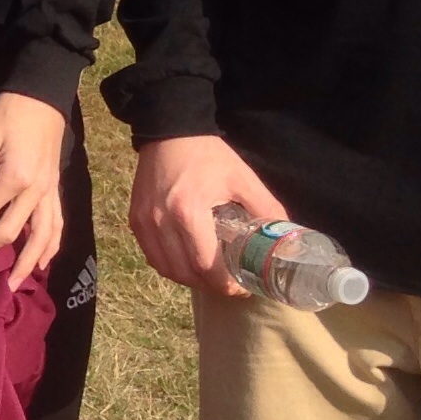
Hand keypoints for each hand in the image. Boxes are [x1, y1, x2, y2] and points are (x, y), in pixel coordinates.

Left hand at [0, 89, 68, 287]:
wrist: (43, 98)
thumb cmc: (9, 114)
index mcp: (15, 179)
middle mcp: (36, 192)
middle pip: (8, 233)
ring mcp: (50, 193)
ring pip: (41, 238)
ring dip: (26, 263)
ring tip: (13, 285)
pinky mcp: (56, 190)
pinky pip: (57, 225)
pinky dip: (52, 246)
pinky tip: (45, 262)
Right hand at [129, 134, 288, 296]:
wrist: (169, 132)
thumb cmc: (208, 156)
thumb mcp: (243, 179)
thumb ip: (266, 209)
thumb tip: (285, 239)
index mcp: (188, 212)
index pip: (205, 265)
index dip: (224, 284)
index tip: (241, 287)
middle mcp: (161, 222)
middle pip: (184, 272)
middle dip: (209, 285)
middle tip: (229, 285)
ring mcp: (144, 223)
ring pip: (165, 269)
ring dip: (188, 279)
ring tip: (209, 277)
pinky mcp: (135, 220)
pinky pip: (152, 256)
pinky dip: (170, 266)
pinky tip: (186, 262)